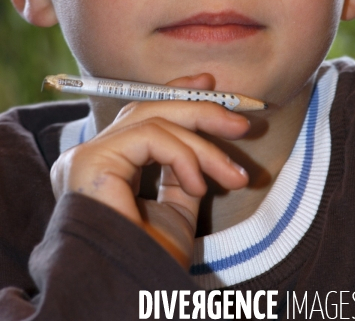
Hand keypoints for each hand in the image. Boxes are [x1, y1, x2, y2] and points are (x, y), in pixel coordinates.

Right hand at [50, 74, 248, 267]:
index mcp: (107, 166)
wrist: (132, 297)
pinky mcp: (89, 161)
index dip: (176, 93)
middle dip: (200, 109)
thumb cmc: (151, 261)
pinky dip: (183, 155)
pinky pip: (150, 137)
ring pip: (153, 119)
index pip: (141, 114)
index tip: (211, 84)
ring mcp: (86, 157)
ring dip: (202, 142)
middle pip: (148, 109)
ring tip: (233, 174)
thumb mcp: (177, 207)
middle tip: (241, 122)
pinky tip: (198, 185)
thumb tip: (204, 140)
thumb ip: (182, 170)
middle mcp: (91, 156)